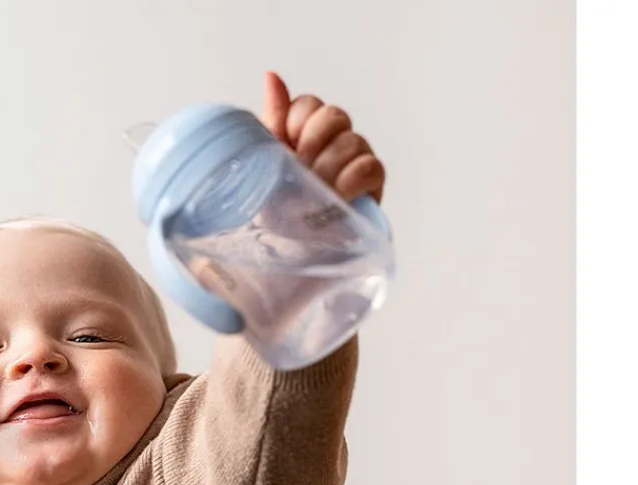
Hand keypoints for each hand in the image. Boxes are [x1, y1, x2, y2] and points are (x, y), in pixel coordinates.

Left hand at [261, 71, 385, 204]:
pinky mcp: (372, 185)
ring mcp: (356, 161)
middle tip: (300, 172)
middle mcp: (334, 142)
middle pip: (333, 116)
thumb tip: (271, 75)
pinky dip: (350, 181)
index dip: (294, 122)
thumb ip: (273, 120)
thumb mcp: (265, 164)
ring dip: (327, 168)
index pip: (309, 105)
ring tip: (313, 193)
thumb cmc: (274, 211)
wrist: (287, 255)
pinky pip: (370, 166)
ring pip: (351, 141)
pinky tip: (336, 197)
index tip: (284, 147)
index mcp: (305, 134)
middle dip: (311, 143)